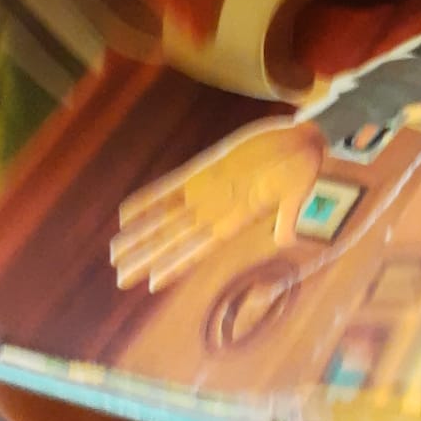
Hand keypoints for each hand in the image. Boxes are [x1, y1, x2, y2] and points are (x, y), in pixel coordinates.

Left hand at [111, 119, 325, 292]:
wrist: (301, 137)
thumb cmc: (304, 166)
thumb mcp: (300, 191)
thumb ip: (289, 216)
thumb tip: (286, 239)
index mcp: (237, 219)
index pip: (201, 247)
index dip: (176, 264)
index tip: (151, 283)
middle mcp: (216, 208)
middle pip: (176, 237)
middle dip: (148, 256)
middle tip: (119, 277)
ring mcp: (208, 188)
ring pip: (167, 215)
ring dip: (142, 233)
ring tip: (115, 251)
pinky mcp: (205, 166)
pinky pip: (171, 185)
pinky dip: (149, 197)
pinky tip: (126, 211)